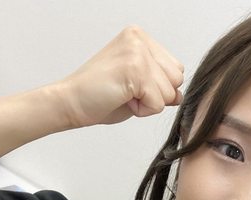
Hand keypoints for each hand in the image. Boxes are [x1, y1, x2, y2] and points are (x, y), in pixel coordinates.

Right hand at [56, 26, 183, 127]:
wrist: (70, 102)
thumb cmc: (98, 96)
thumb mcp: (137, 87)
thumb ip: (159, 86)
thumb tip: (180, 96)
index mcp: (140, 38)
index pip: (175, 70)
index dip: (156, 88)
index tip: (129, 86)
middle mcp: (140, 40)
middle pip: (176, 79)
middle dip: (156, 95)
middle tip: (126, 92)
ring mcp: (138, 52)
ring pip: (169, 93)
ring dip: (148, 103)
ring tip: (123, 95)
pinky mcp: (135, 69)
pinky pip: (158, 103)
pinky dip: (142, 111)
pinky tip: (121, 99)